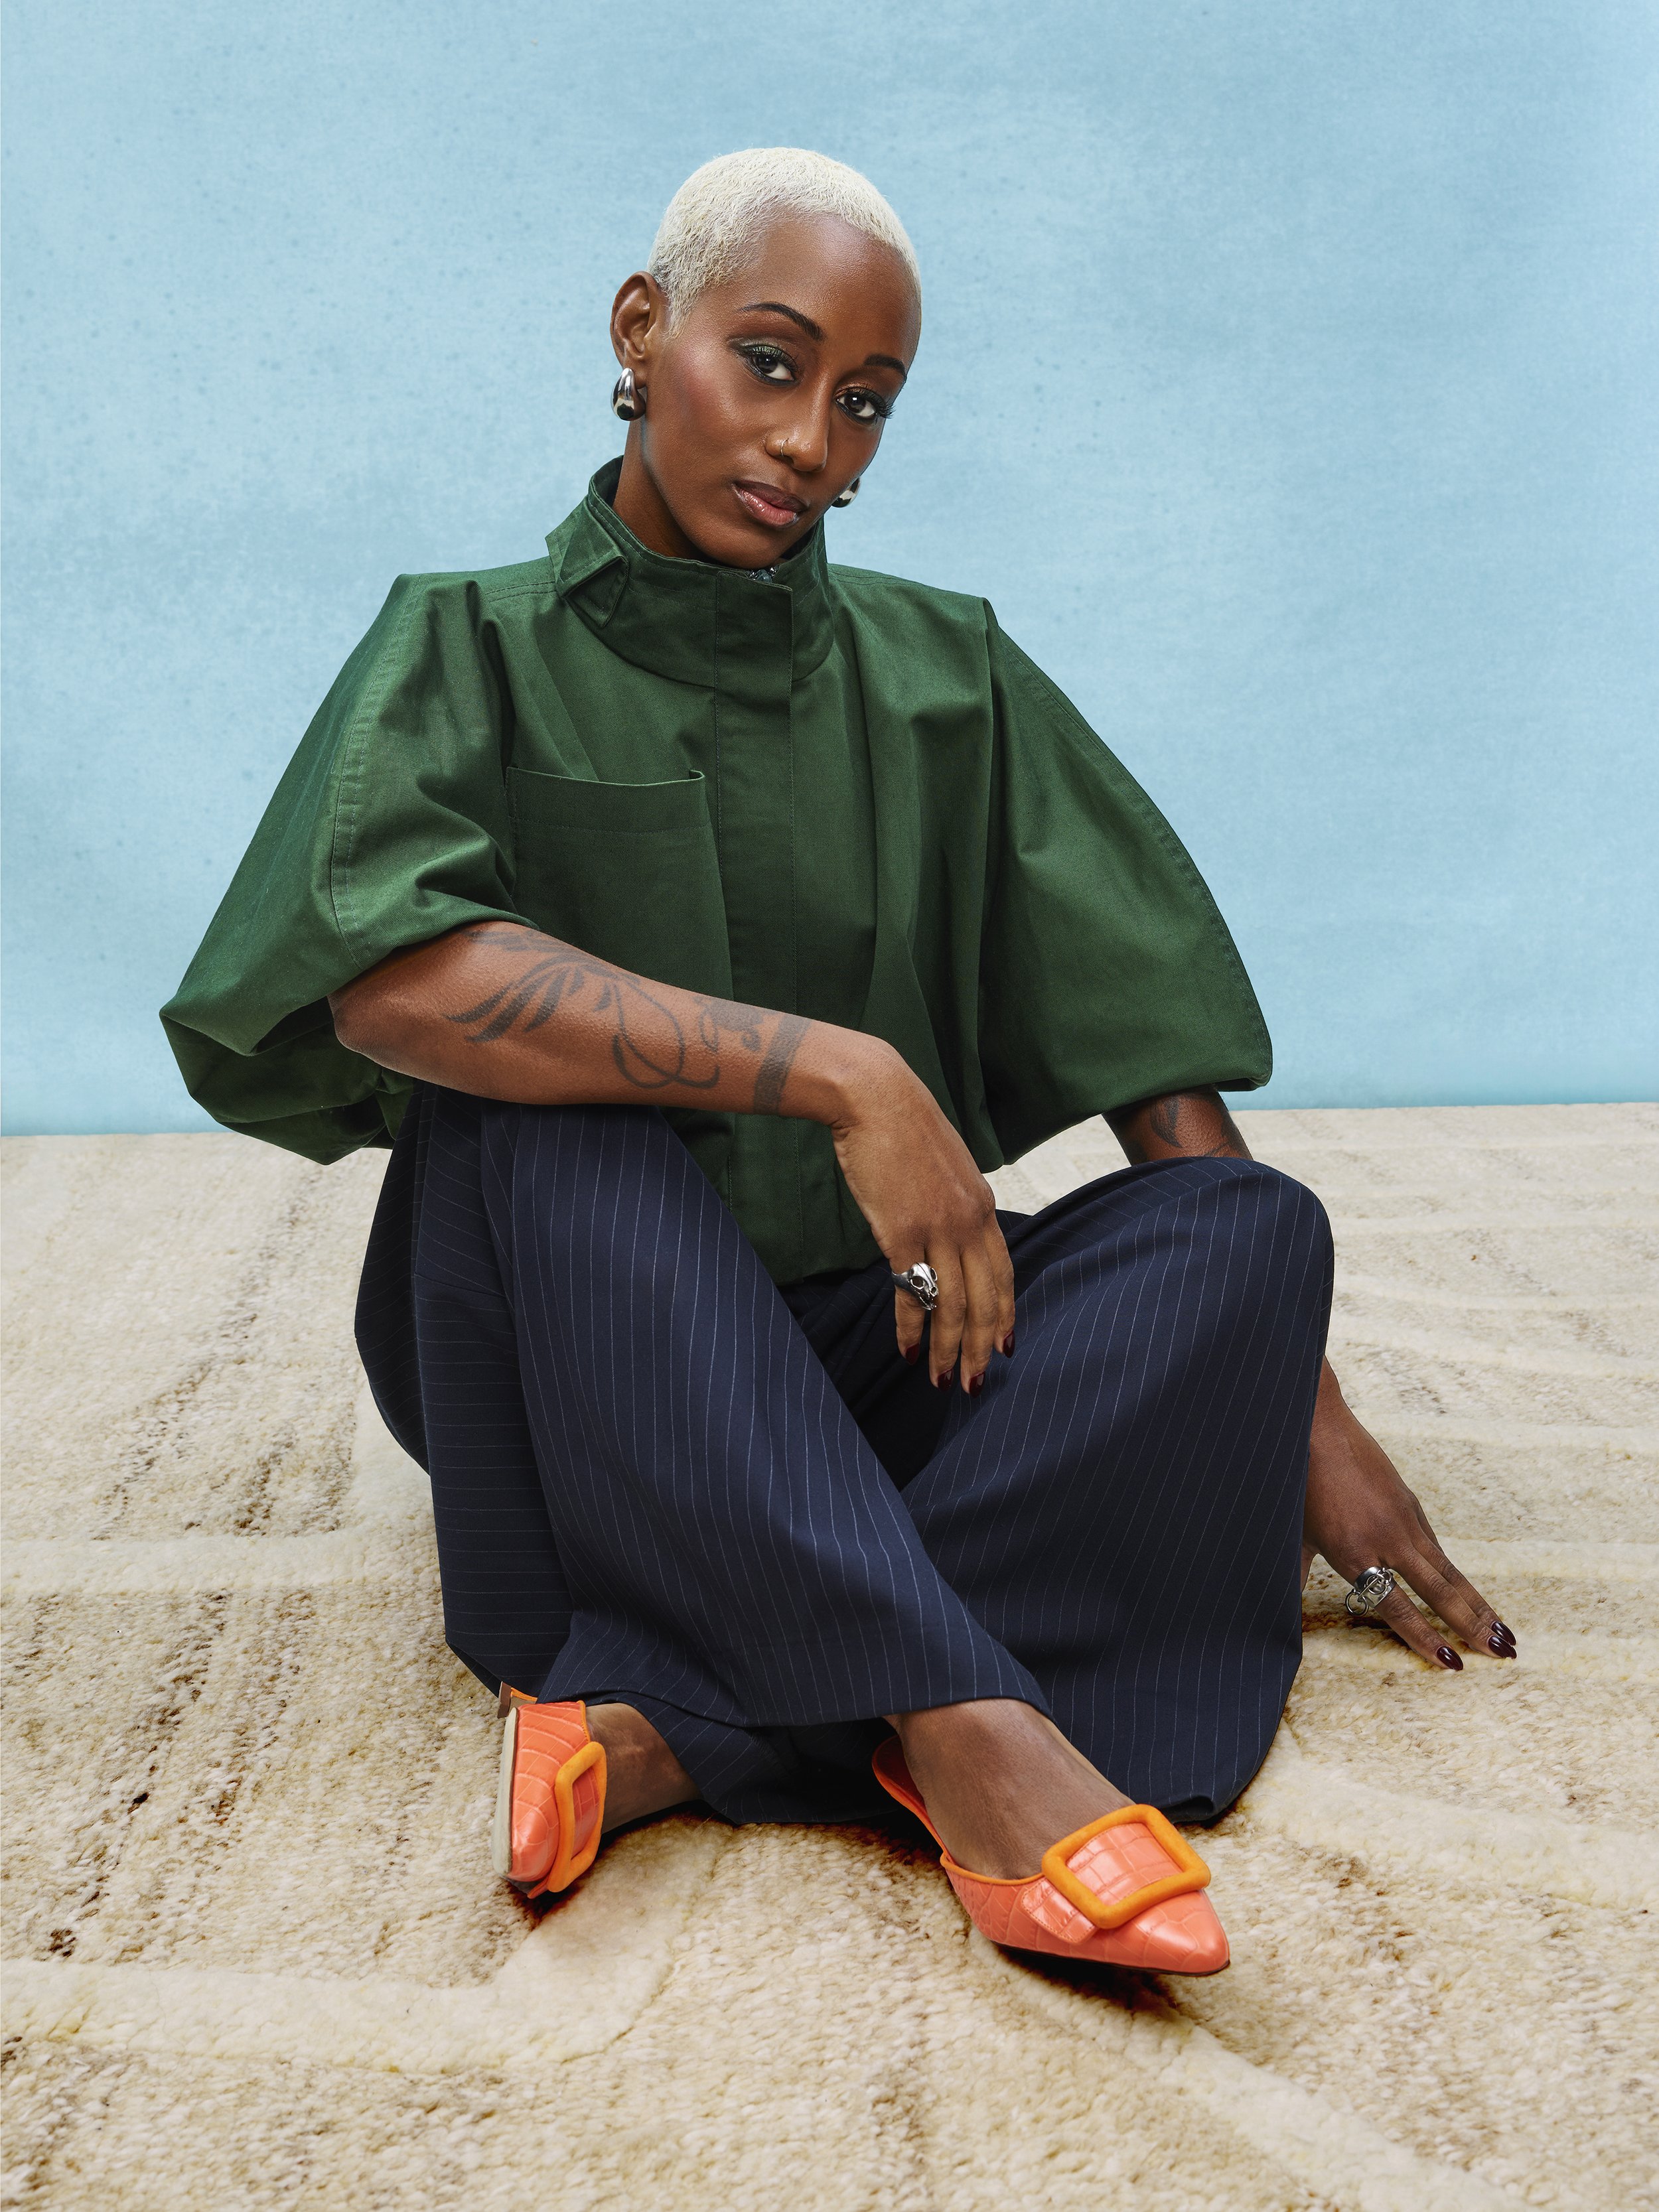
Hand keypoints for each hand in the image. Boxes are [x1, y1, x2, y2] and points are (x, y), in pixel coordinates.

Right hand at [829, 1045, 1014, 1391]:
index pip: (1004, 1274)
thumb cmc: (903, 1128)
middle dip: (982, 1347)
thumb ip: (956, 1205)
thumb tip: (951, 1238)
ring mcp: (937, 1228)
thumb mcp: (947, 1167)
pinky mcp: (901, 1232)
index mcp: (982, 1205)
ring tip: (942, 1380)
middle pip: (985, 1300)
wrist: (875, 1097)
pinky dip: (910, 1327)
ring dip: (949, 1349)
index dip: (1006, 1315)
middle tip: (975, 1383)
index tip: (1005, 1347)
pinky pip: (912, 1293)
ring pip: (953, 1305)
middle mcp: (968, 1221)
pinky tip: (908, 1350)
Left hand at [1304, 1363, 1516, 1667]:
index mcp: (1353, 1552)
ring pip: (1447, 1569)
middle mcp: (1386, 1538)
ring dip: (1477, 1603)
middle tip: (1503, 1653)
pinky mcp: (1410, 1503)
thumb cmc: (1298, 1481)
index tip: (1453, 1664)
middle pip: (1438, 1590)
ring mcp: (1403, 1519)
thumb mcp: (1295, 1535)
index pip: (1397, 1607)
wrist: (1317, 1425)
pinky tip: (1468, 1594)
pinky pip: (1435, 1546)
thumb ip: (1296, 1576)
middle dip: (1472, 1625)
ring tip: (1503, 1631)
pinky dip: (1454, 1573)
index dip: (1425, 1638)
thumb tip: (1283, 1614)